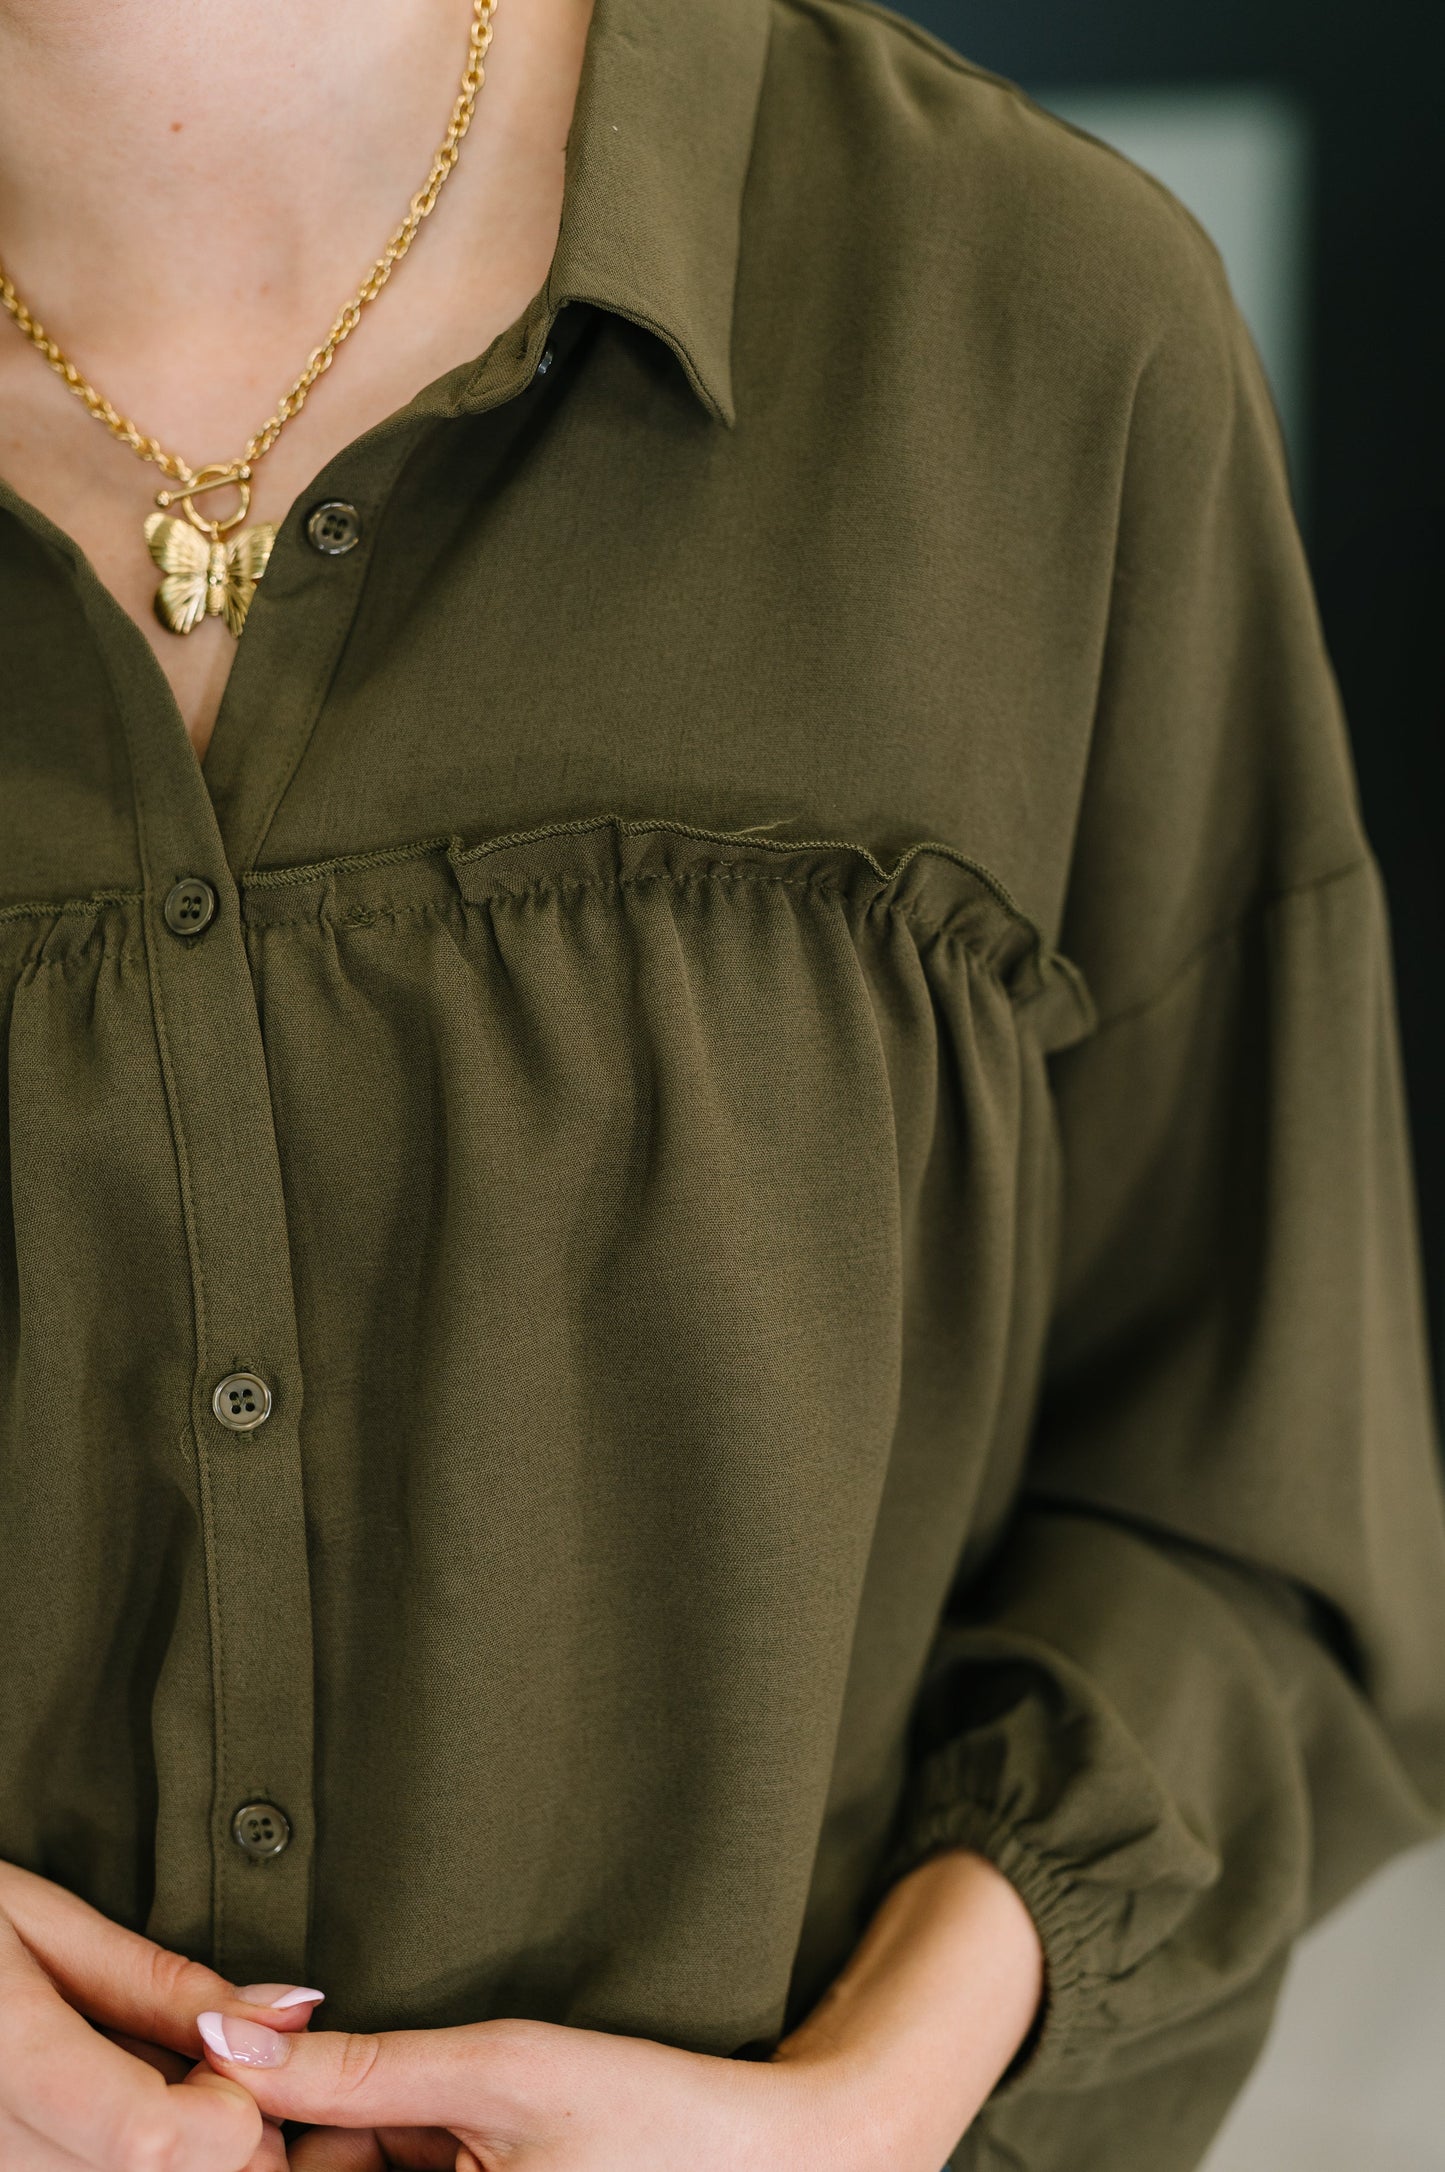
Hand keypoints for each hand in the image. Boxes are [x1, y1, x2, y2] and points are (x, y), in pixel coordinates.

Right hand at [0, 1857, 325, 2170]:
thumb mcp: (42, 1922)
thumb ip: (160, 1985)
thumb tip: (286, 2015)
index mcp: (2, 2055)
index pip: (149, 2140)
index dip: (226, 2112)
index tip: (238, 2054)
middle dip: (218, 2143)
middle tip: (211, 2069)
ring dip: (173, 2161)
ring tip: (157, 2087)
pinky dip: (118, 2165)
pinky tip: (112, 2115)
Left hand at [195, 1849, 1044, 2170]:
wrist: (781, 2158)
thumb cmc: (650, 2115)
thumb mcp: (495, 2070)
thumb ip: (351, 2070)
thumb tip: (223, 2043)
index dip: (274, 2129)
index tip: (290, 2065)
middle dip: (338, 2137)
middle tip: (435, 2096)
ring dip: (383, 2147)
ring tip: (485, 2119)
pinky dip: (428, 2162)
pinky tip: (485, 2141)